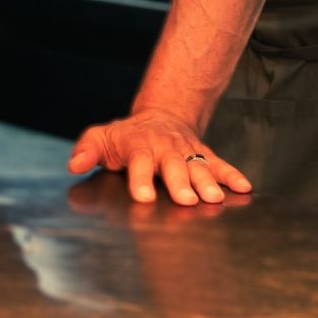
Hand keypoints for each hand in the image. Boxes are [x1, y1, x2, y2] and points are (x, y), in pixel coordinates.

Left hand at [67, 109, 251, 205]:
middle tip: (186, 200)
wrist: (160, 117)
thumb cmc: (127, 136)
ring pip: (199, 166)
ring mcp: (187, 151)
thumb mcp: (102, 137)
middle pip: (174, 166)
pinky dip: (232, 175)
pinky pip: (219, 164)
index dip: (141, 179)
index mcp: (139, 147)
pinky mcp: (204, 155)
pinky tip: (244, 188)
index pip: (139, 163)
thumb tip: (74, 164)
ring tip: (214, 199)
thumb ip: (87, 149)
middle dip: (180, 183)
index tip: (144, 197)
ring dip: (208, 182)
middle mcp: (166, 149)